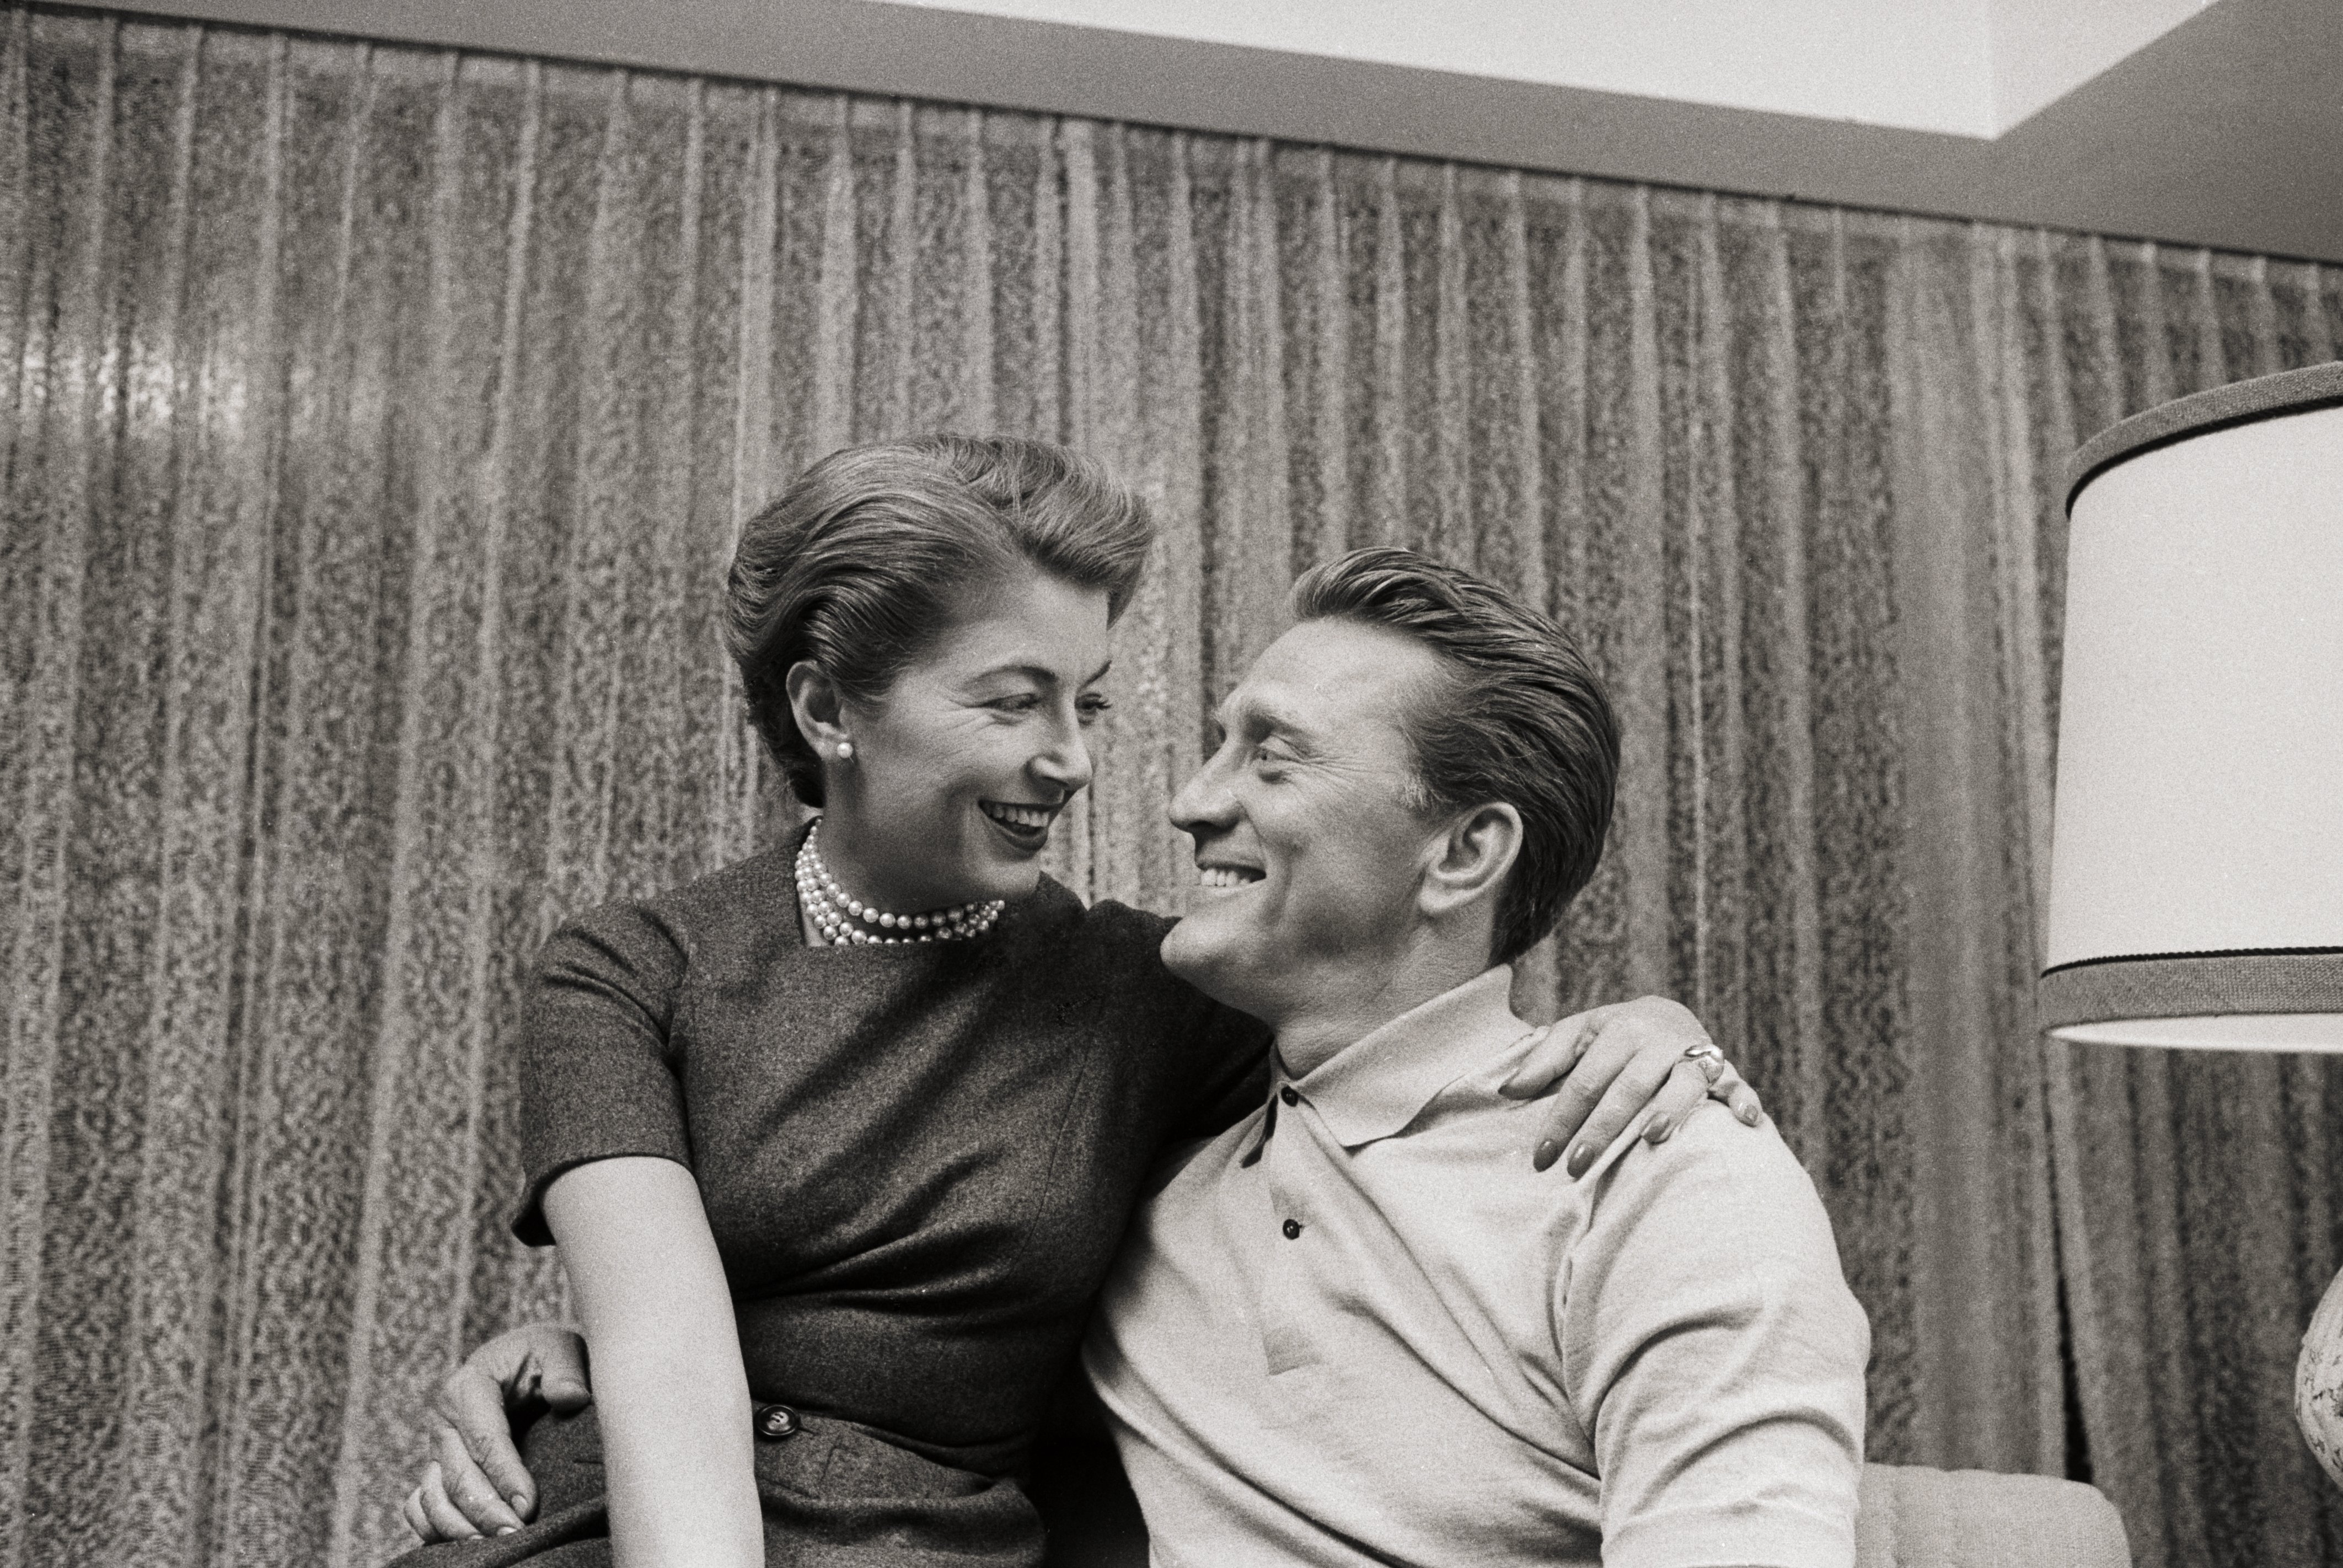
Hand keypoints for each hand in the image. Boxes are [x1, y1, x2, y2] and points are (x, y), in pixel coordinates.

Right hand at [401, 1322, 591, 1542]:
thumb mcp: (558, 1347)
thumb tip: (571, 1398)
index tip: (529, 1504)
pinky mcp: (435, 1471)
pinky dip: (435, 1529)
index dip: (505, 1475)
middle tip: (518, 1533)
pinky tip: (468, 1544)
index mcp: (468, 1386)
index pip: (484, 1438)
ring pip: (434, 1498)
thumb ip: (565, 1369)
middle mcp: (443, 1420)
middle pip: (457, 1475)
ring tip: (498, 1544)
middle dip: (486, 1510)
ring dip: (461, 1527)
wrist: (526, 1363)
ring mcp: (435, 1449)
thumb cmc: (543, 1356)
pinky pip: (420, 1507)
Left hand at [1498, 995, 1762, 1176]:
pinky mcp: (1723, 1068)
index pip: (1584, 1080)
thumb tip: (1508, 1090)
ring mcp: (1694, 1052)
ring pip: (1683, 1083)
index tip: (1543, 1158)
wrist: (1664, 1013)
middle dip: (1602, 1128)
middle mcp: (1658, 1038)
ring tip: (1652, 1137)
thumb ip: (1543, 1059)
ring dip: (1670, 1108)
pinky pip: (1737, 1084)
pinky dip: (1744, 1100)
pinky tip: (1747, 1120)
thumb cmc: (1610, 1036)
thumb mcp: (1575, 1035)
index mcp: (1619, 1028)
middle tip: (1578, 1166)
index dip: (1561, 1119)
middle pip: (1628, 1087)